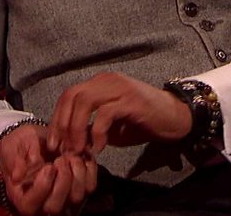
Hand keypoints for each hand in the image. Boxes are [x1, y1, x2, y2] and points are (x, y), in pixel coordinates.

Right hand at [0, 124, 96, 214]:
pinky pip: (90, 186)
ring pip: (76, 197)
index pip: (30, 205)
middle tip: (60, 160)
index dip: (42, 186)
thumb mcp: (13, 148)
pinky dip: (89, 169)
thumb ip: (15, 161)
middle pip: (55, 207)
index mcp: (21, 197)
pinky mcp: (78, 188)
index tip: (48, 166)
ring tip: (69, 156)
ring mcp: (62, 198)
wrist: (36, 139)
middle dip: (62, 181)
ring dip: (77, 173)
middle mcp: (42, 203)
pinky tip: (82, 156)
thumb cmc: (22, 146)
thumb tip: (17, 175)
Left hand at [48, 72, 192, 155]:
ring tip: (78, 149)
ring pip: (85, 102)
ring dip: (76, 128)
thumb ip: (90, 127)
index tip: (54, 144)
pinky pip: (105, 113)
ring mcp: (120, 88)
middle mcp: (108, 80)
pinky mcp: (132, 100)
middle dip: (62, 125)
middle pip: (72, 96)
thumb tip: (67, 140)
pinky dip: (97, 132)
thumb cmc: (142, 122)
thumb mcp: (110, 126)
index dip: (57, 119)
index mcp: (101, 83)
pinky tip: (99, 148)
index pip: (68, 95)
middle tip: (62, 149)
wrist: (175, 118)